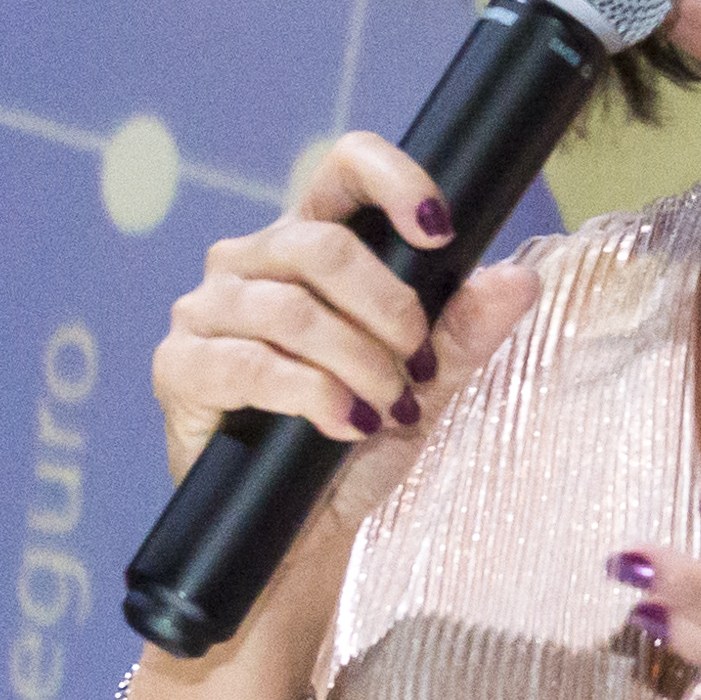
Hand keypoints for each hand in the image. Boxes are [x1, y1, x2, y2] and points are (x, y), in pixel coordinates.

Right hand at [153, 131, 539, 525]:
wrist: (307, 530)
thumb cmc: (359, 444)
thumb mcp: (428, 386)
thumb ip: (467, 330)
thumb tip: (520, 280)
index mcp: (310, 245)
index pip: (342, 170)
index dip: (392, 181)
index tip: (438, 230)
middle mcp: (251, 263)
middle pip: (321, 245)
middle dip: (388, 310)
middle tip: (417, 365)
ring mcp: (207, 310)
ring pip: (290, 309)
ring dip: (356, 364)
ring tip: (385, 409)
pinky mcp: (180, 366)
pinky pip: (248, 363)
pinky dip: (311, 396)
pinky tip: (344, 424)